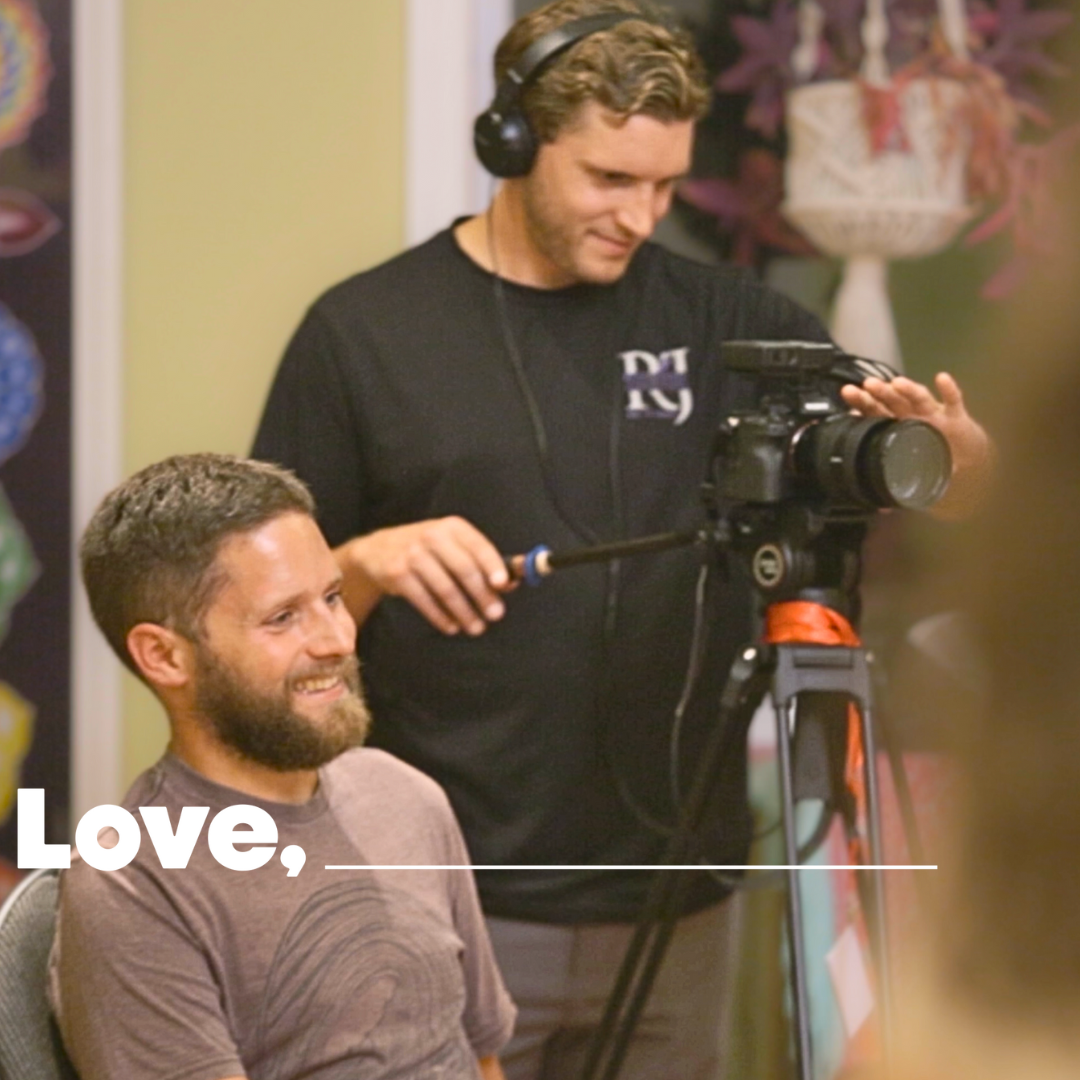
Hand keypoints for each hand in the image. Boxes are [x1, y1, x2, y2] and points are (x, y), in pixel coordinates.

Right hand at [338, 517, 512, 635]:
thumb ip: (480, 561)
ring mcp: (412, 554)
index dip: (493, 564)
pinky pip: (424, 600)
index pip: (478, 545)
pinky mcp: (397, 574)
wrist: (377, 550)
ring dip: (464, 612)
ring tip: (477, 627)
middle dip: (482, 595)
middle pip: (464, 569)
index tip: (504, 584)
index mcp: (452, 527)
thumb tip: (511, 584)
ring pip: (445, 588)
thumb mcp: (451, 545)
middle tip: (496, 614)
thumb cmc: (426, 549)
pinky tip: (452, 627)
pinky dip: (440, 617)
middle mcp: (432, 536)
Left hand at [840, 372, 992, 517]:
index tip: (849, 395)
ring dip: (909, 390)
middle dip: (880, 393)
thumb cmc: (935, 464)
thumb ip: (898, 488)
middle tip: (867, 386)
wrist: (969, 466)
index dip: (862, 403)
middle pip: (893, 401)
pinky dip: (949, 390)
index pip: (876, 413)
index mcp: (898, 427)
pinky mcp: (957, 418)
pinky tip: (942, 379)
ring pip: (919, 399)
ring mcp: (934, 415)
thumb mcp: (913, 477)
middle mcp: (913, 417)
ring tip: (898, 383)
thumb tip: (880, 509)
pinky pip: (954, 401)